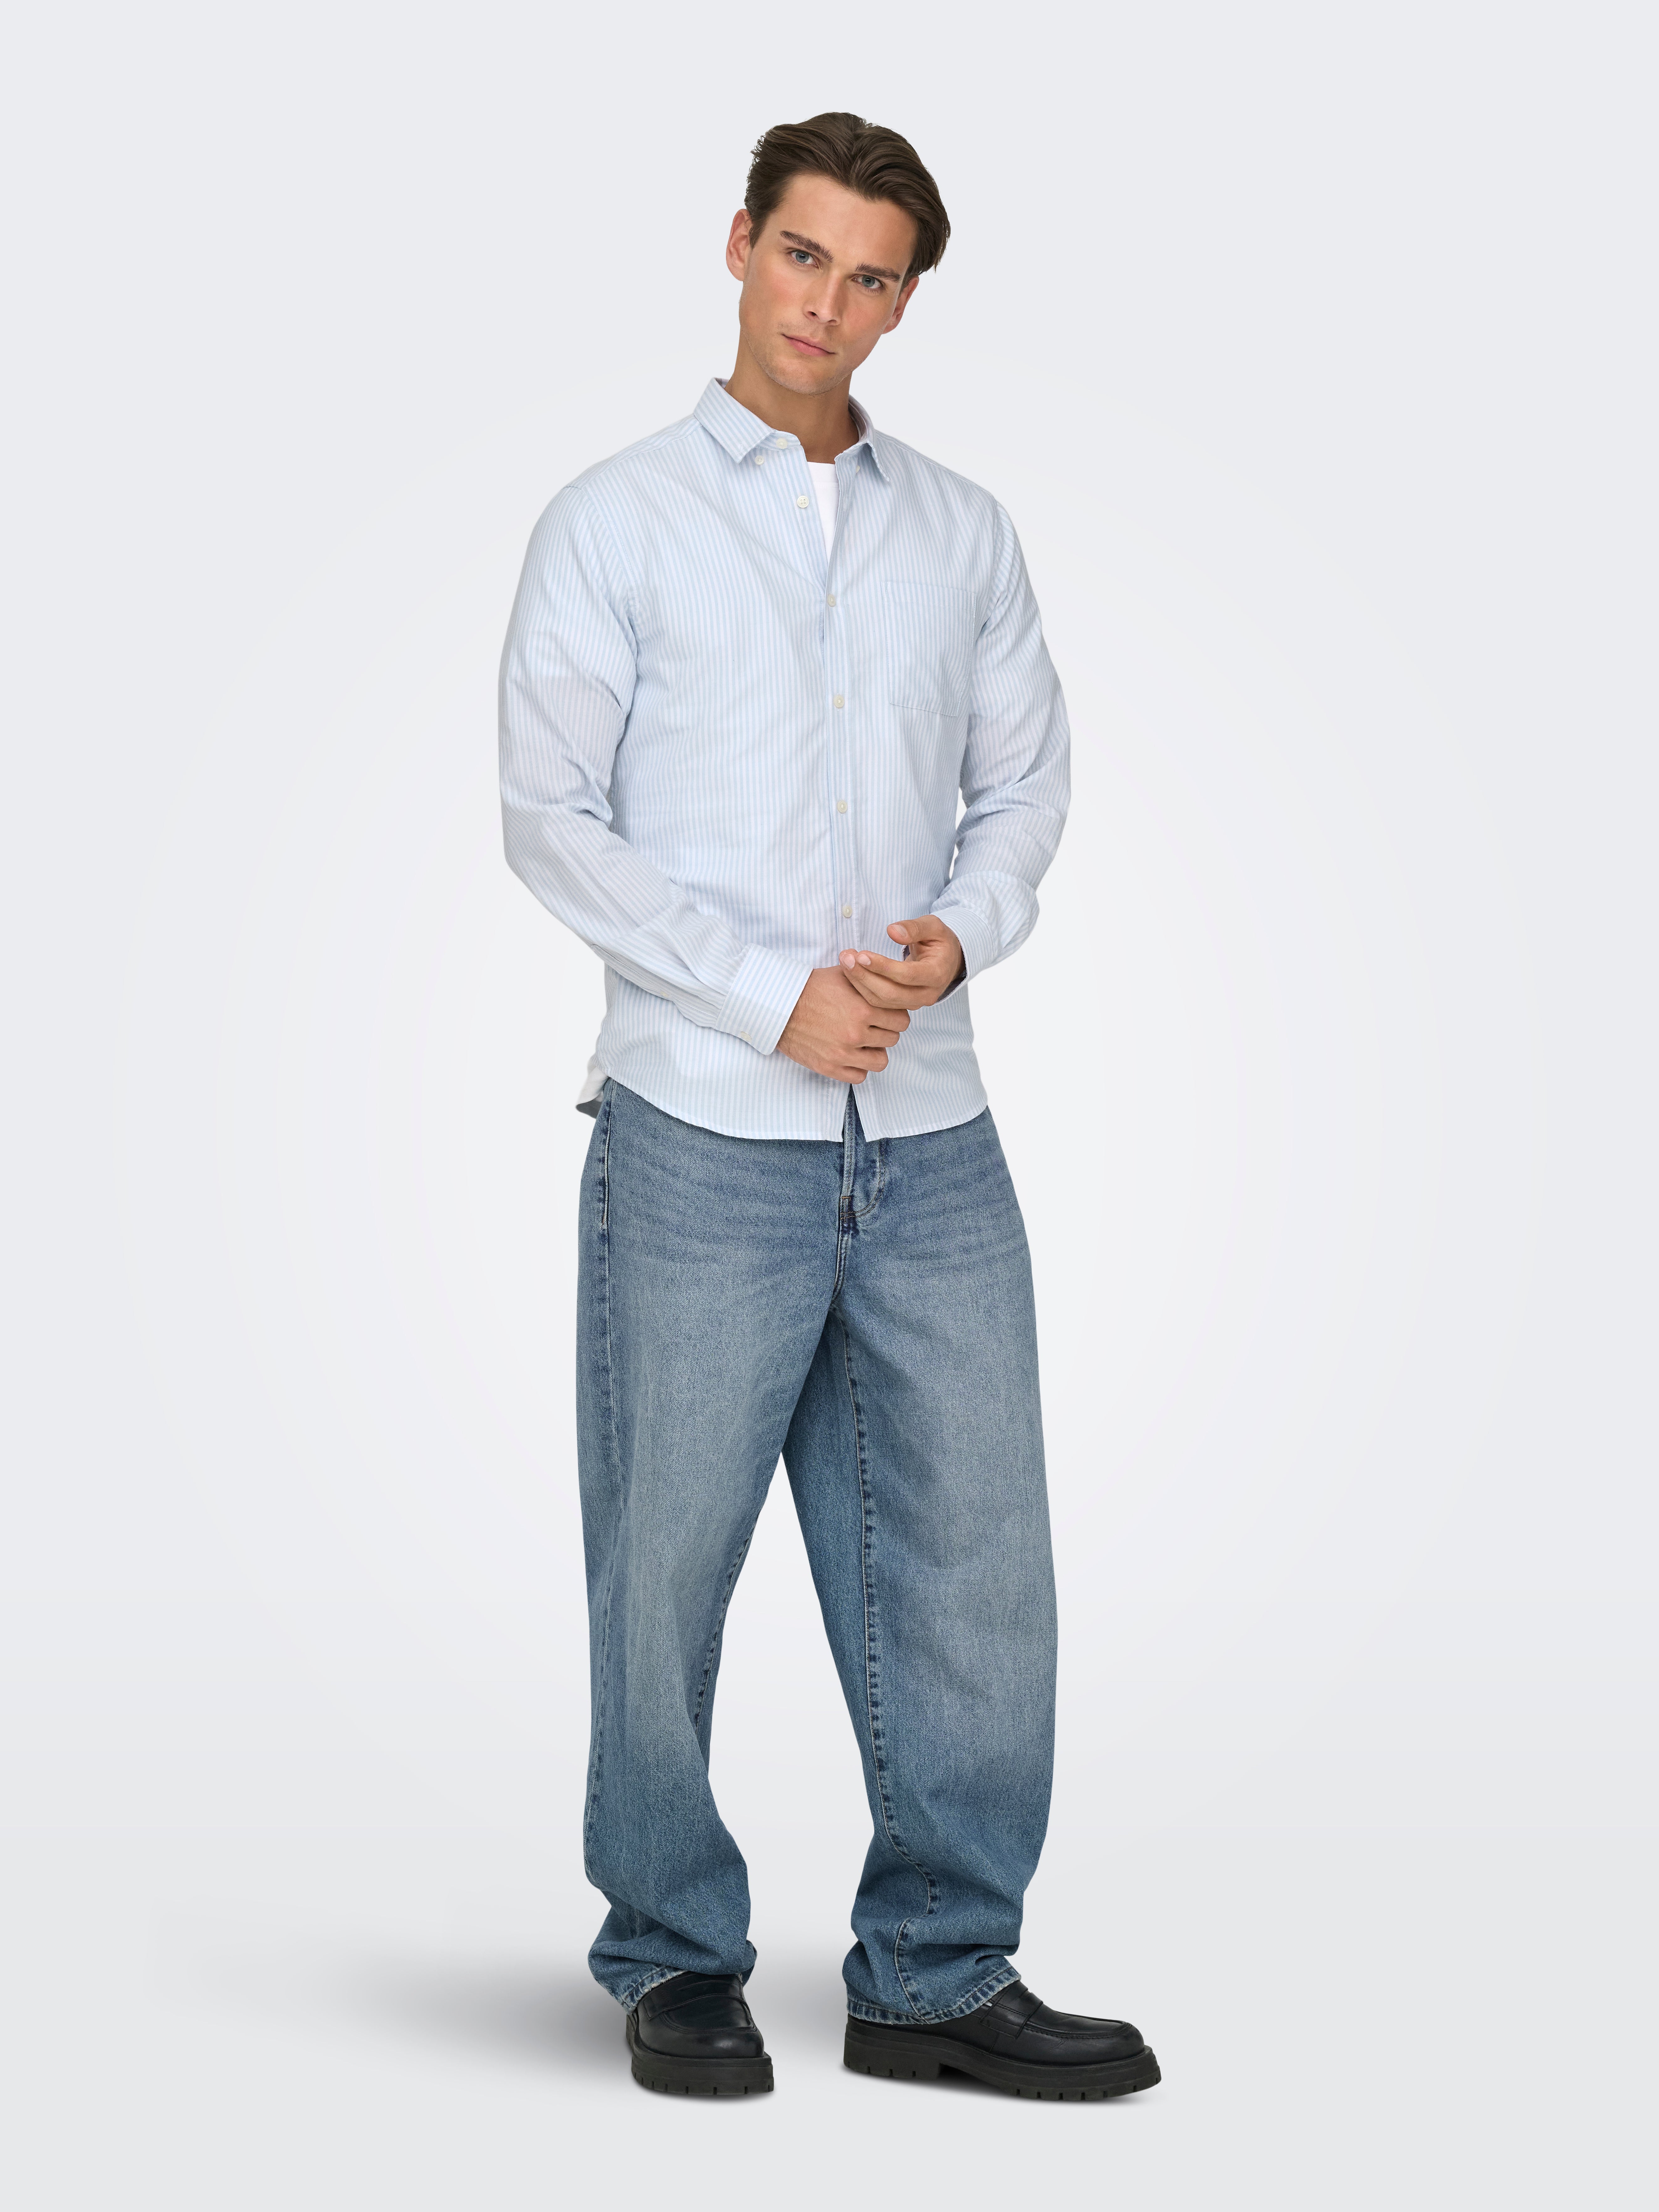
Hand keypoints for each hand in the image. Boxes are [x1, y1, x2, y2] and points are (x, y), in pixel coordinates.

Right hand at [777, 965, 911, 1083]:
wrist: (778, 1007)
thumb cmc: (808, 988)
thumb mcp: (841, 973)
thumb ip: (867, 975)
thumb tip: (883, 971)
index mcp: (863, 1008)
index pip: (901, 1019)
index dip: (895, 1015)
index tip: (886, 1014)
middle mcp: (856, 1032)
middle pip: (893, 1039)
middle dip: (885, 1031)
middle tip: (874, 1026)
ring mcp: (844, 1053)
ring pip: (880, 1061)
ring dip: (875, 1051)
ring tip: (864, 1043)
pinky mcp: (830, 1067)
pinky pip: (860, 1076)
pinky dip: (859, 1067)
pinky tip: (852, 1055)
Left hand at [836, 915, 964, 1010]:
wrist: (947, 960)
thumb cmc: (939, 940)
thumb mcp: (933, 926)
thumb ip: (914, 928)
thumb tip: (892, 931)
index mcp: (936, 974)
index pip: (906, 975)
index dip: (882, 967)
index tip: (861, 955)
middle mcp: (927, 994)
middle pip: (890, 993)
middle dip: (865, 976)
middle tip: (846, 958)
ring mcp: (915, 1003)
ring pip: (882, 1001)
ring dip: (860, 983)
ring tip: (844, 962)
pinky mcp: (903, 1005)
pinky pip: (878, 1003)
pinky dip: (862, 989)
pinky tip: (850, 972)